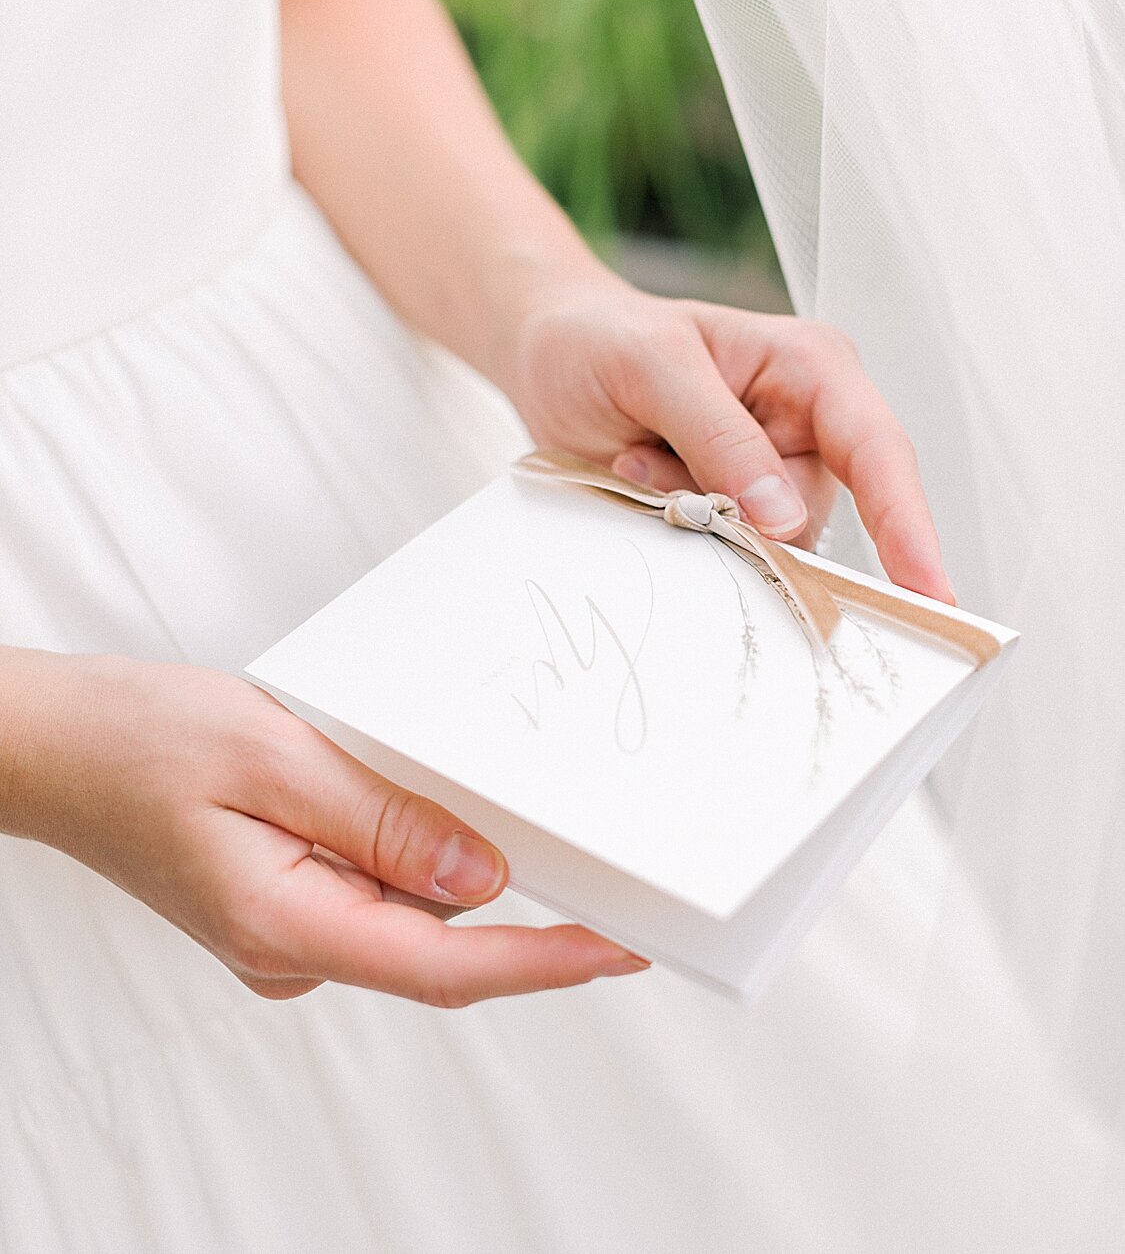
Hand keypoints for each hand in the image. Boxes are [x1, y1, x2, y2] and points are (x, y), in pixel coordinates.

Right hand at [0, 650, 646, 1005]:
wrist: (57, 747)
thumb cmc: (142, 740)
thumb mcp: (273, 757)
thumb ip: (383, 821)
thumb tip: (483, 880)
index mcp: (284, 925)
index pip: (444, 967)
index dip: (544, 963)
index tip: (622, 948)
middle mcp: (291, 951)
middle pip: (437, 946)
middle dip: (523, 910)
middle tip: (601, 859)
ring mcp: (287, 934)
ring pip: (407, 913)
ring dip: (459, 865)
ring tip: (494, 795)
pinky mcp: (287, 905)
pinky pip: (375, 889)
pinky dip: (412, 851)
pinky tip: (415, 795)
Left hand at [506, 274, 953, 602]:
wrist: (548, 355)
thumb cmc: (602, 339)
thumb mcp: (652, 366)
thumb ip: (720, 436)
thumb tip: (783, 518)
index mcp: (812, 368)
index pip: (877, 452)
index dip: (909, 527)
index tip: (930, 595)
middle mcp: (807, 427)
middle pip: (813, 517)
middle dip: (741, 522)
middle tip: (654, 478)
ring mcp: (770, 477)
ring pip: (764, 547)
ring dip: (691, 521)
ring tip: (634, 462)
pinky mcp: (732, 513)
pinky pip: (723, 555)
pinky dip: (675, 532)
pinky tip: (635, 481)